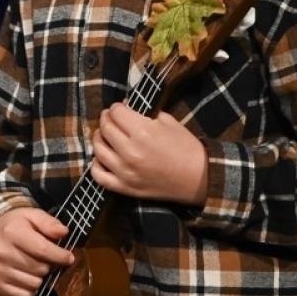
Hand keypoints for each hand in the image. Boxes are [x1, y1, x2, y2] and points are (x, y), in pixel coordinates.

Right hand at [0, 207, 76, 295]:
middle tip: (47, 259)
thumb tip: (64, 232)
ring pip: (35, 284)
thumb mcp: (32, 216)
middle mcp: (2, 252)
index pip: (42, 250)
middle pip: (41, 269)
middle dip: (50, 265)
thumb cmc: (15, 225)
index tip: (69, 257)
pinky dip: (31, 289)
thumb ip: (49, 223)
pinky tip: (28, 276)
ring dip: (40, 277)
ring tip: (35, 266)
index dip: (60, 256)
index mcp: (11, 232)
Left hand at [90, 103, 207, 205]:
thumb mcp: (168, 122)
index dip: (116, 107)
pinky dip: (96, 165)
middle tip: (111, 119)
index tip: (120, 108)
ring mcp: (125, 172)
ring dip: (99, 139)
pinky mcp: (125, 188)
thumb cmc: (186, 148)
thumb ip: (144, 114)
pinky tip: (103, 157)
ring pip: (98, 149)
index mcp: (142, 132)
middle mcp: (130, 152)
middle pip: (105, 128)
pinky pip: (98, 176)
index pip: (115, 113)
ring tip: (106, 136)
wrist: (199, 179)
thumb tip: (125, 108)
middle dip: (107, 119)